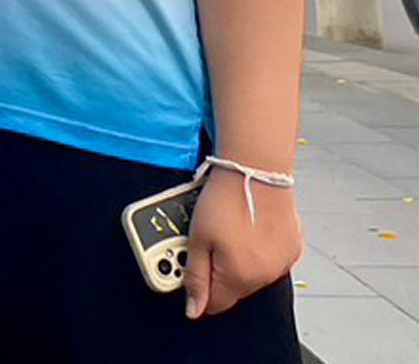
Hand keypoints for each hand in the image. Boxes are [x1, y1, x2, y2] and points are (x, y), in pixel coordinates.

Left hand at [185, 172, 299, 318]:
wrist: (255, 170)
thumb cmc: (225, 200)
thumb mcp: (197, 238)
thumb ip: (195, 277)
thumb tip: (194, 309)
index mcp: (239, 278)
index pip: (215, 305)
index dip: (198, 289)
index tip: (190, 270)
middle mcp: (265, 276)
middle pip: (232, 289)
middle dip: (215, 271)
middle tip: (204, 241)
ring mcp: (281, 263)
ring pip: (250, 275)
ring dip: (236, 261)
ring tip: (226, 230)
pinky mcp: (291, 248)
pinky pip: (267, 260)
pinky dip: (255, 251)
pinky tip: (245, 228)